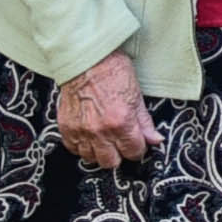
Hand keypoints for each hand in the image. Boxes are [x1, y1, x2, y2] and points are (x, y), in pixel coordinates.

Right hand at [56, 51, 158, 169]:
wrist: (86, 59)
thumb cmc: (112, 70)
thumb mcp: (136, 94)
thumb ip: (144, 122)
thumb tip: (155, 140)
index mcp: (121, 122)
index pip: (134, 152)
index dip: (138, 148)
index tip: (137, 143)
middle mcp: (99, 131)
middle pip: (112, 162)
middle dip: (120, 154)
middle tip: (121, 142)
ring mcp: (81, 131)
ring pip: (92, 159)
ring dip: (100, 152)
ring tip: (105, 139)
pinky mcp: (66, 128)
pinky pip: (74, 149)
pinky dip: (82, 146)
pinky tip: (89, 136)